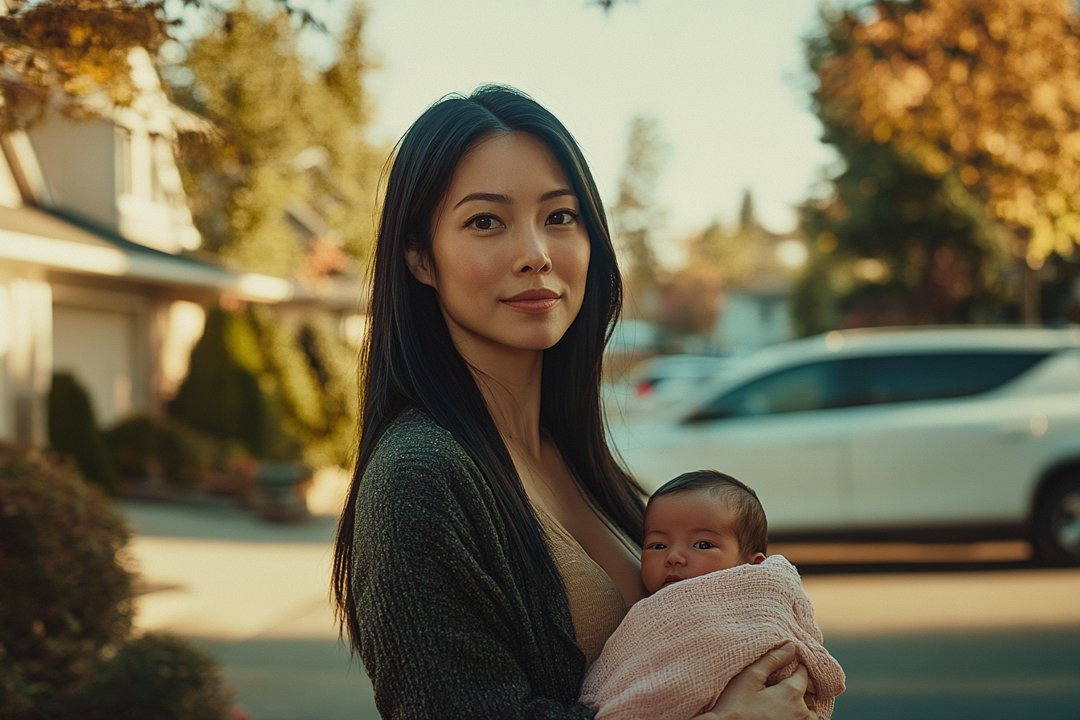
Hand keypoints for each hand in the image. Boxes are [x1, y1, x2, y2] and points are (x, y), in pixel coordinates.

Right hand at [692, 642, 816, 719]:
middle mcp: (801, 713)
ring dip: (802, 705)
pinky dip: (798, 716)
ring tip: (783, 701)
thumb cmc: (734, 707)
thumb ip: (772, 659)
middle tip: (781, 684)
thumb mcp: (750, 677)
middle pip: (809, 694)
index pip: (803, 673)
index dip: (794, 665)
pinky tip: (782, 713)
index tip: (784, 665)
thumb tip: (791, 645)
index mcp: (792, 694)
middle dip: (799, 687)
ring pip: (810, 713)